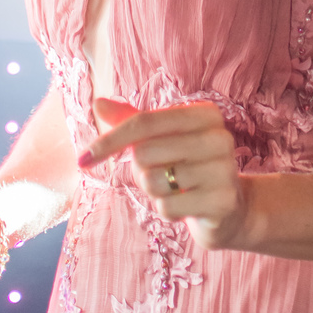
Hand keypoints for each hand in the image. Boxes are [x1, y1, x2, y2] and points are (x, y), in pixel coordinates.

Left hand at [82, 98, 246, 251]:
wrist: (229, 206)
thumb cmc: (188, 166)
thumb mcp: (162, 140)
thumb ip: (133, 121)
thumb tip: (99, 102)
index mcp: (206, 114)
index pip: (143, 121)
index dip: (109, 140)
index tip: (82, 159)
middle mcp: (220, 137)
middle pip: (145, 152)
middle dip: (141, 170)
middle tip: (162, 174)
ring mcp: (225, 169)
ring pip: (153, 181)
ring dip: (154, 191)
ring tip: (176, 189)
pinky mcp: (223, 200)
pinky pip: (167, 206)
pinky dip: (167, 210)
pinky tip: (186, 205)